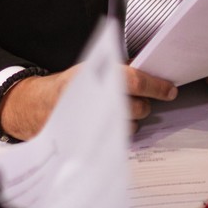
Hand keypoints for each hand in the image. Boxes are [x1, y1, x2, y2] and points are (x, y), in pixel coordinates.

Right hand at [0, 64, 176, 139]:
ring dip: (132, 119)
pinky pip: (119, 138)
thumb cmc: (66, 87)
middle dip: (144, 105)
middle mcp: (99, 101)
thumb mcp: (89, 69)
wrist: (36, 107)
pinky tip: (111, 123)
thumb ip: (117, 70)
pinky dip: (120, 130)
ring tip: (118, 111)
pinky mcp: (94, 139)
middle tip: (141, 100)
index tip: (170, 90)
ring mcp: (97, 123)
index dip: (157, 87)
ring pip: (132, 125)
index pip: (137, 82)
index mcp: (99, 77)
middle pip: (139, 107)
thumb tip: (146, 72)